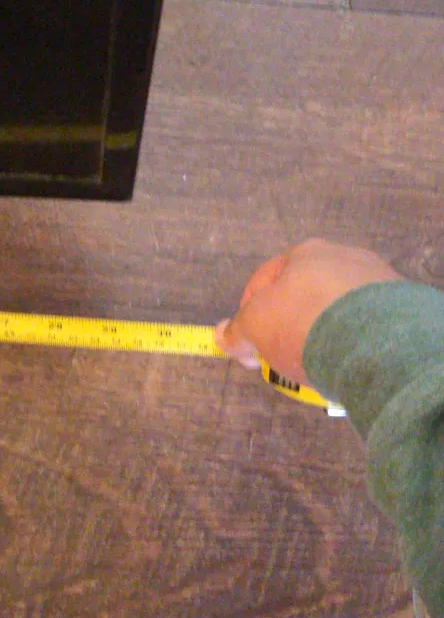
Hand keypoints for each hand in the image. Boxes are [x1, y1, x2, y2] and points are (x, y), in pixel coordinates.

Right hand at [214, 238, 401, 383]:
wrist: (373, 339)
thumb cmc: (303, 323)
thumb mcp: (256, 327)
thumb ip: (237, 331)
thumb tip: (220, 334)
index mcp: (303, 253)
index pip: (264, 281)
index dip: (248, 315)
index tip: (249, 347)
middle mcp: (341, 257)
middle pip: (303, 294)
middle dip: (288, 324)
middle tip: (283, 356)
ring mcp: (373, 279)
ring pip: (335, 308)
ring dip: (321, 332)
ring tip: (317, 364)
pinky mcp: (397, 306)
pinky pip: (363, 324)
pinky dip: (351, 340)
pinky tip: (346, 361)